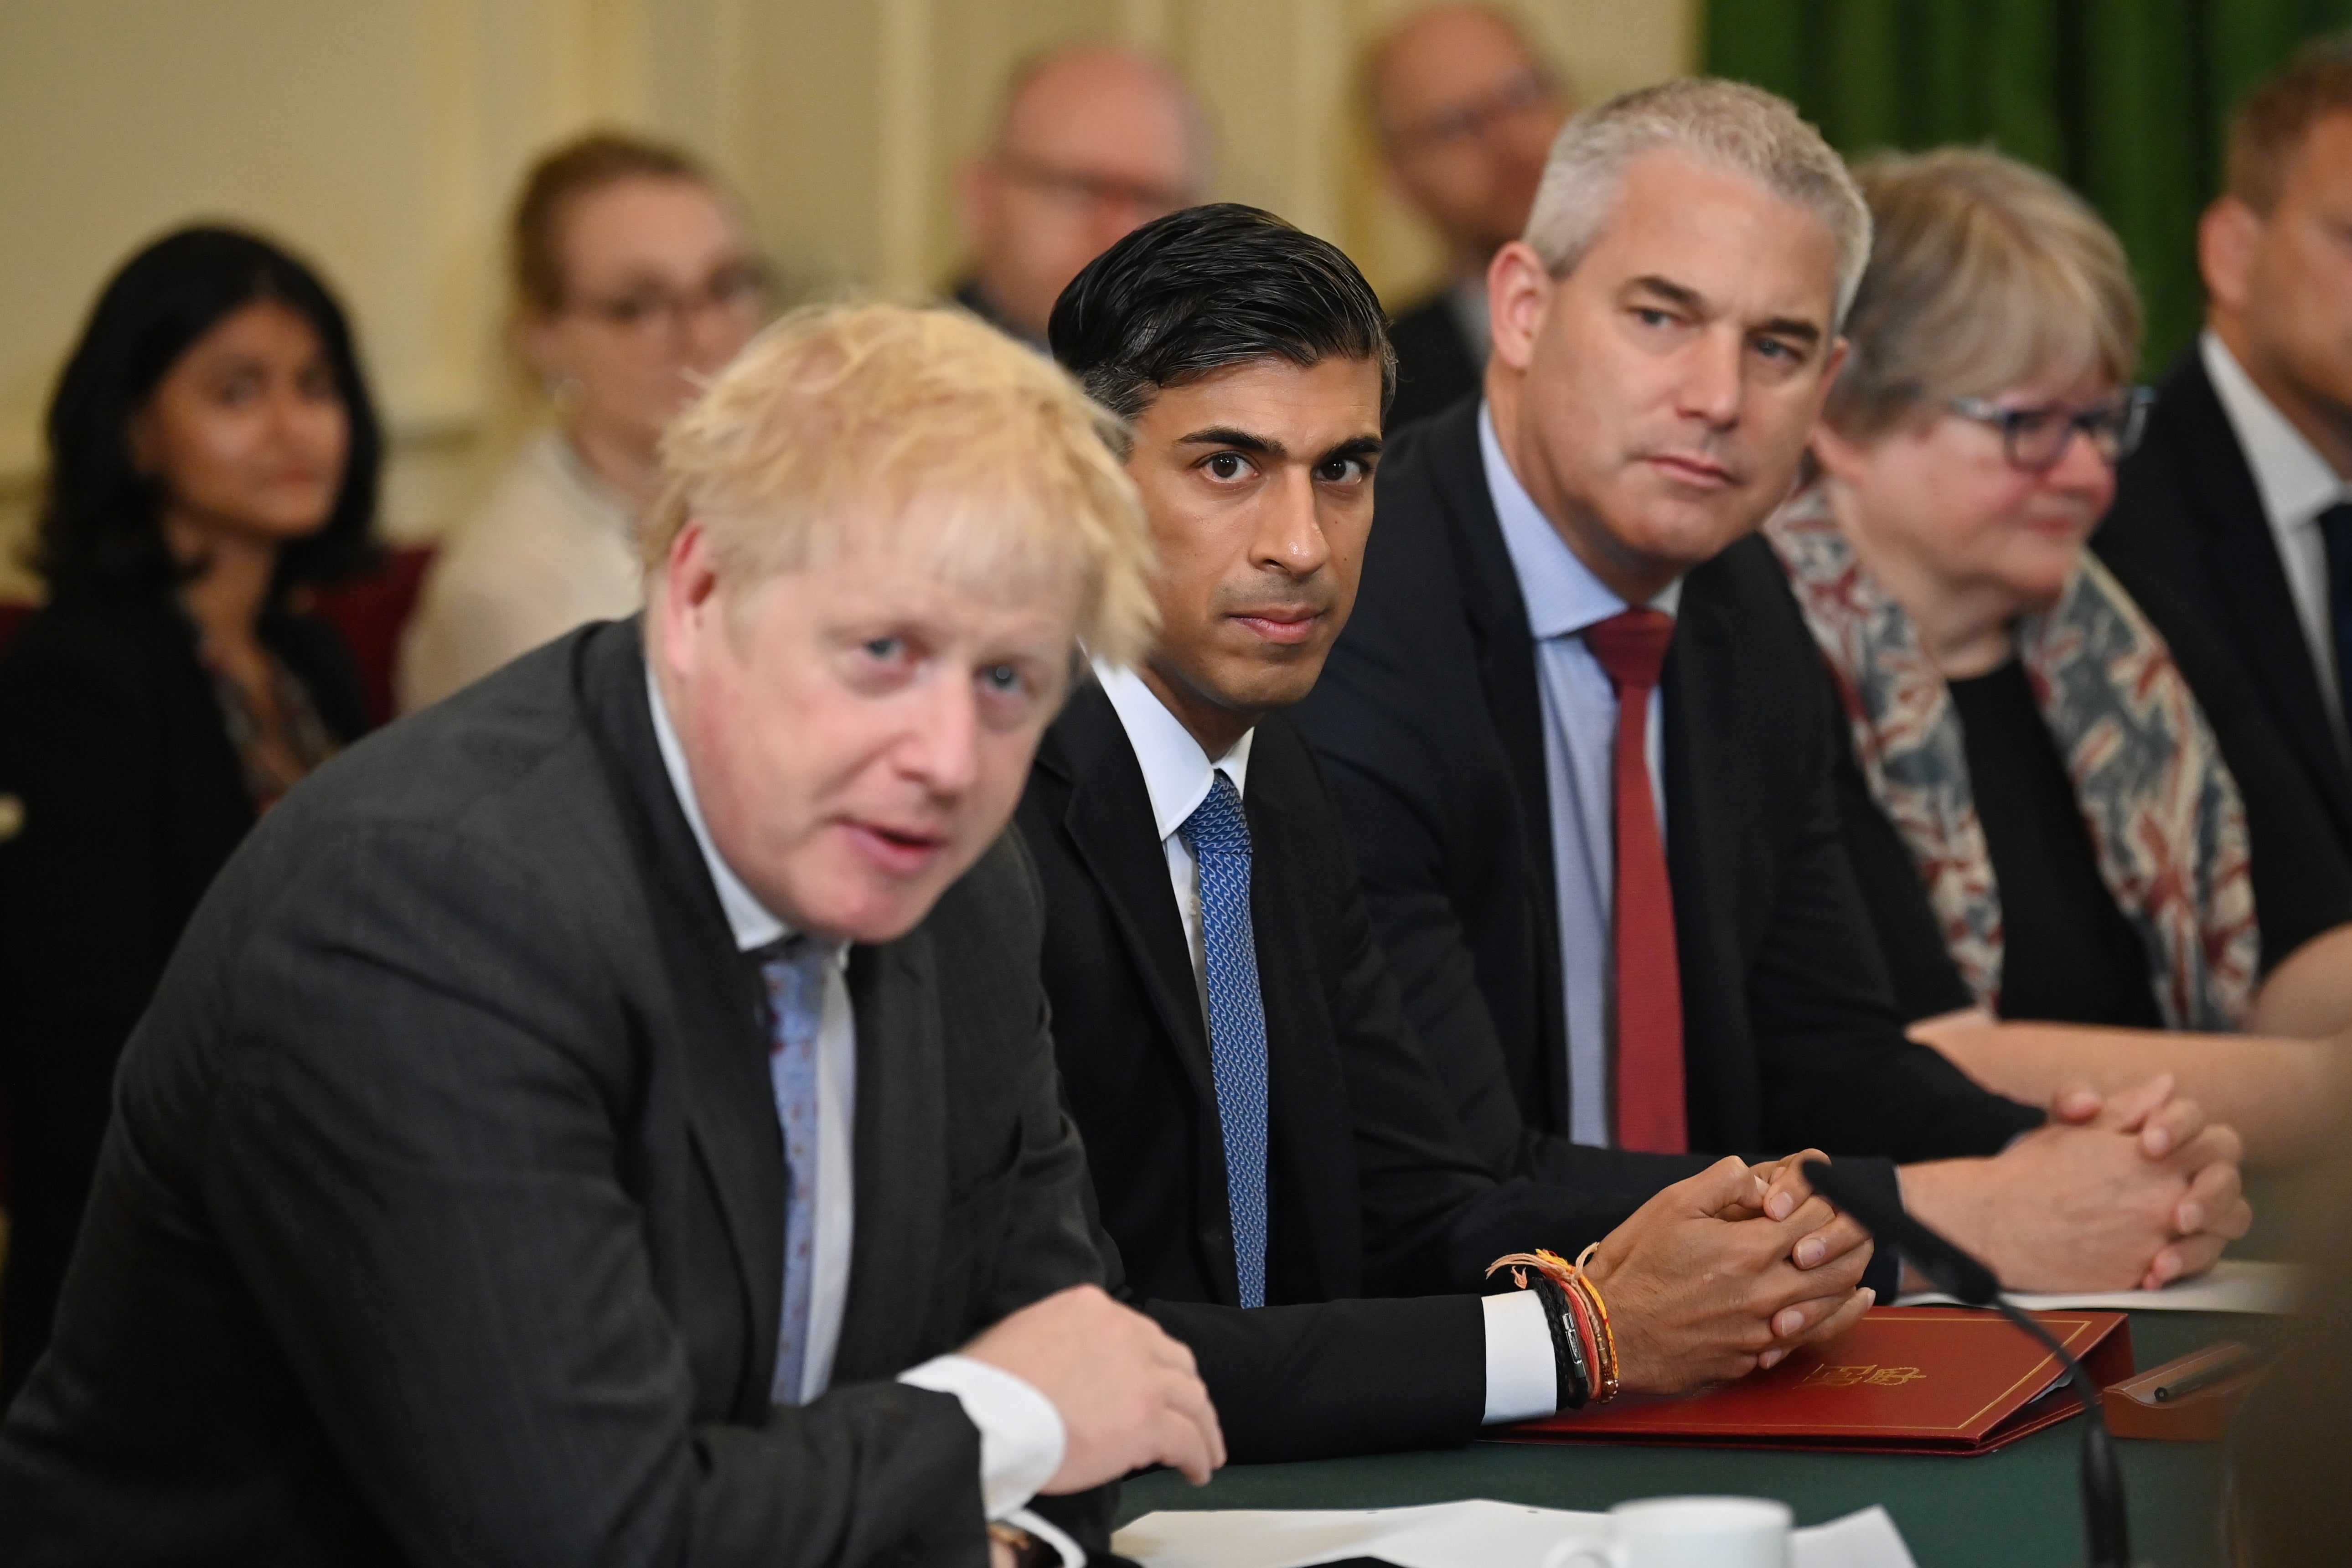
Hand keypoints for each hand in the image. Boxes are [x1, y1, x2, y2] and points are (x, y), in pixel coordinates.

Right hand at [960, 1284, 1225, 1490]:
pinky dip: (1199, 1456)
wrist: (981, 1416)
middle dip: (1185, 1391)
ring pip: (1192, 1399)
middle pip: (1175, 1361)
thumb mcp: (1026, 1332)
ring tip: (1206, 1449)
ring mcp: (1139, 1377)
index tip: (1157, 1386)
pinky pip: (1187, 1439)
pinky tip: (1196, 1471)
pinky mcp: (1145, 1421)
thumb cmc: (986, 1386)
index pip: (1140, 1334)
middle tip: (1190, 1416)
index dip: (1154, 1365)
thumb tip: (1076, 1370)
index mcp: (1091, 1308)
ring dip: (1203, 1426)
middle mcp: (1123, 1333)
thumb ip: (1064, 1340)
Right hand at [1582, 1156, 1873, 1395]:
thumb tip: (1759, 1178)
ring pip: (1832, 1303)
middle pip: (1838, 1265)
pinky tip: (1848, 1304)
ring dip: (1852, 1277)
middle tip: (1856, 1223)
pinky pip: (1812, 1338)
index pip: (1816, 1219)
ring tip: (1859, 1258)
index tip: (1827, 1191)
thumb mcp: (1670, 1206)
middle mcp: (1766, 1294)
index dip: (1828, 1199)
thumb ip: (1722, 1182)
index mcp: (1748, 1250)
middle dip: (1853, 1238)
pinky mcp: (1755, 1359)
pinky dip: (1838, 1316)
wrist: (1608, 1335)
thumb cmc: (1635, 1268)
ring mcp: (1764, 1331)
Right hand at [1903, 1113, 2250, 1293]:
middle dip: (2216, 1187)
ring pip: (2220, 1234)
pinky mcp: (2142, 1274)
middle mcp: (2164, 1198)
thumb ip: (2128, 1106)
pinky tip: (2153, 1254)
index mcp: (2153, 1156)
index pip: (2215, 1141)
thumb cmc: (2030, 1175)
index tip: (2159, 1146)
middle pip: (2230, 1189)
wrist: (1995, 1225)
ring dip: (2207, 1227)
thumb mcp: (2075, 1126)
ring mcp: (2157, 1239)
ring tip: (2177, 1224)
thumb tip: (2164, 1087)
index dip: (2196, 1141)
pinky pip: (2188, 1270)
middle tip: (2186, 1188)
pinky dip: (2178, 1262)